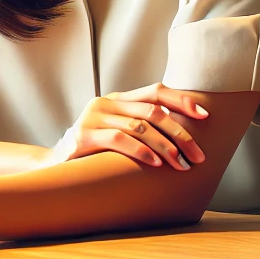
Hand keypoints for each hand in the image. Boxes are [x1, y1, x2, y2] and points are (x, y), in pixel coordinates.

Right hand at [43, 83, 207, 170]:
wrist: (54, 167)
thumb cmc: (94, 154)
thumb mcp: (118, 134)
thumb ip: (141, 129)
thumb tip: (183, 137)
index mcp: (117, 99)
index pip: (155, 91)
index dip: (182, 101)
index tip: (205, 116)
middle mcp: (105, 103)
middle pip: (152, 111)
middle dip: (180, 133)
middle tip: (198, 155)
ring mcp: (93, 117)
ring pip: (140, 126)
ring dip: (165, 147)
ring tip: (180, 165)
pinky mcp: (84, 135)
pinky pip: (119, 139)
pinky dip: (141, 151)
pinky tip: (155, 164)